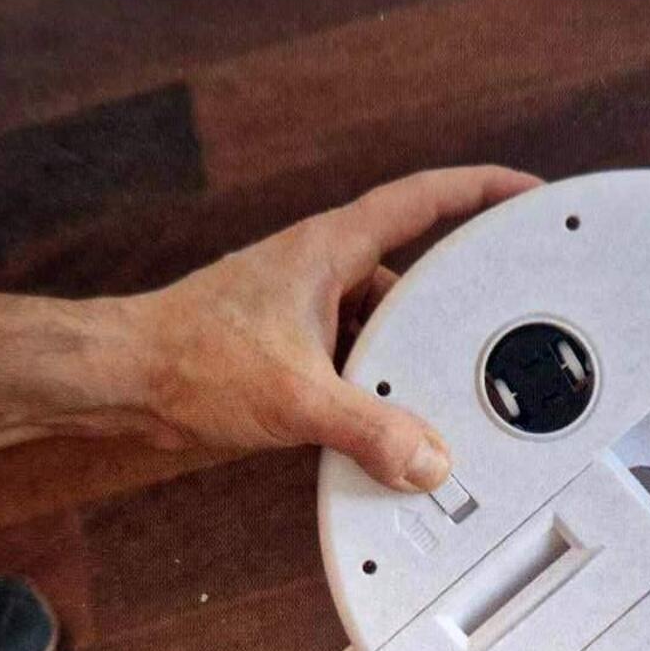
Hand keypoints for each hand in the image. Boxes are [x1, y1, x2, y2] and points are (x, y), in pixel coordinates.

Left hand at [110, 166, 541, 490]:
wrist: (121, 380)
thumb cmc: (188, 358)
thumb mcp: (296, 397)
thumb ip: (369, 431)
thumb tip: (427, 460)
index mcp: (331, 249)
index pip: (423, 200)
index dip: (481, 190)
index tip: (528, 195)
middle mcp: (323, 272)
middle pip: (413, 274)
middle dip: (455, 302)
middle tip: (502, 324)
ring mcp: (306, 311)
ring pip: (383, 326)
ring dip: (410, 359)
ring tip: (445, 394)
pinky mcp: (291, 350)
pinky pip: (356, 360)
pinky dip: (377, 387)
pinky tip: (388, 425)